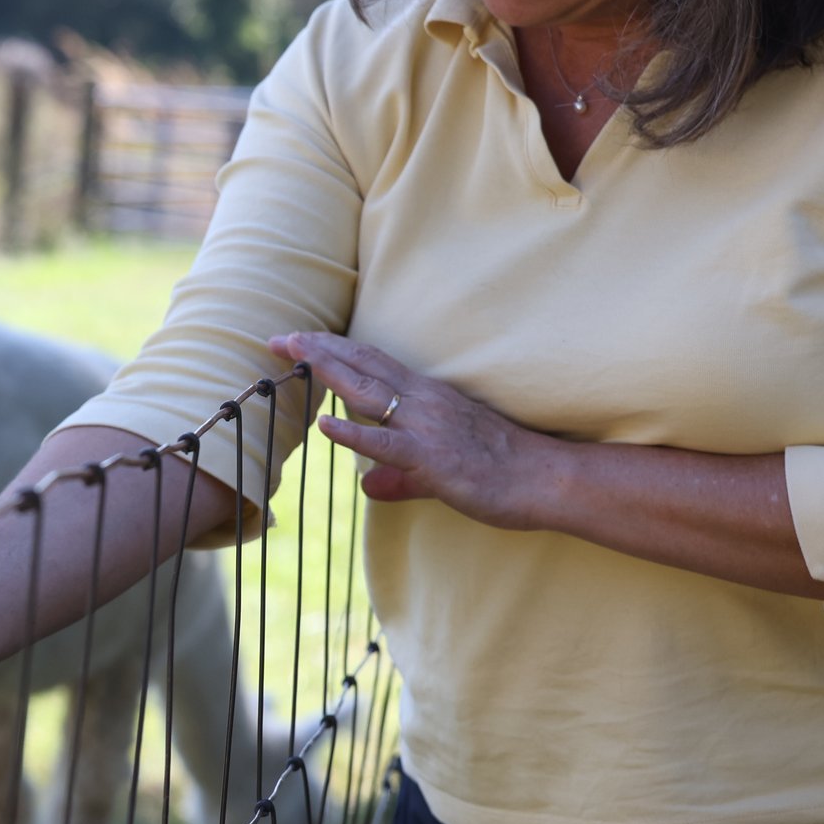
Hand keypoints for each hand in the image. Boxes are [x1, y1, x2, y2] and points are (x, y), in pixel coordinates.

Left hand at [269, 331, 560, 530]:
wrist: (545, 479)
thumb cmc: (500, 469)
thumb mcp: (439, 469)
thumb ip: (400, 477)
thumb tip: (369, 487)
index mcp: (426, 397)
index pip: (372, 363)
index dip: (334, 349)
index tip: (299, 339)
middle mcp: (423, 401)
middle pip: (362, 365)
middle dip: (318, 349)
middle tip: (278, 336)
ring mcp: (426, 426)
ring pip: (368, 391)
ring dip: (327, 370)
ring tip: (292, 353)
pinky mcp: (432, 458)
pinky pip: (387, 444)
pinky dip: (355, 433)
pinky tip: (326, 425)